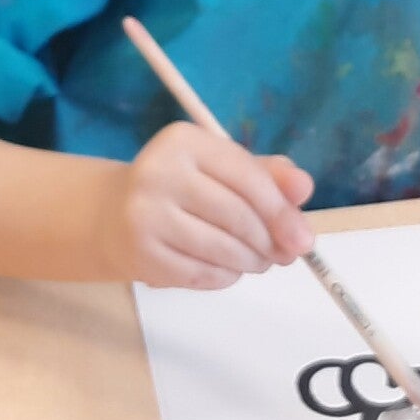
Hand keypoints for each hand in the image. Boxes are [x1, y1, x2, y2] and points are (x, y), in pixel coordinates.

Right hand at [104, 122, 314, 289]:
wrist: (115, 214)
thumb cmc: (183, 188)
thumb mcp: (223, 169)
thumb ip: (268, 175)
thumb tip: (304, 188)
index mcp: (183, 142)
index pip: (248, 178)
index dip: (281, 211)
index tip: (303, 238)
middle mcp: (158, 173)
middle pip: (237, 217)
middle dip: (269, 242)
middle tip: (283, 255)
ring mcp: (145, 216)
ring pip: (222, 250)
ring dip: (251, 262)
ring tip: (257, 261)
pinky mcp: (141, 254)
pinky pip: (201, 274)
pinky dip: (225, 277)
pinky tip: (226, 269)